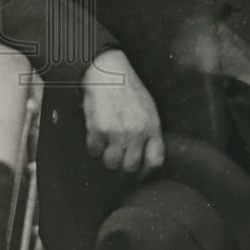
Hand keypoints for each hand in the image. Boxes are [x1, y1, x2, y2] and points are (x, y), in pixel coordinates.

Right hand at [80, 49, 163, 178]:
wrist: (109, 73)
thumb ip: (149, 133)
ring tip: (108, 150)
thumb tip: (146, 156)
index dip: (146, 174)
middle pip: (130, 167)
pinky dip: (94, 147)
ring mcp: (117, 132)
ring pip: (111, 164)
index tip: (139, 176)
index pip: (155, 161)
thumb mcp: (149, 110)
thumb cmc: (129, 90)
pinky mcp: (98, 130)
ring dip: (108, 161)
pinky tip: (97, 136)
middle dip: (123, 172)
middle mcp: (136, 132)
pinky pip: (94, 151)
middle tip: (119, 168)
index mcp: (152, 127)